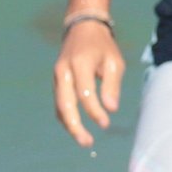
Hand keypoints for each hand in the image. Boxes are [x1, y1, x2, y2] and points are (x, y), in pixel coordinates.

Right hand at [54, 19, 124, 147]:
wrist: (82, 28)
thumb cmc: (103, 46)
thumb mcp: (114, 62)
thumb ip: (112, 86)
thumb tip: (111, 109)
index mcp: (79, 64)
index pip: (85, 93)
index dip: (94, 111)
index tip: (105, 125)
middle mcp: (63, 71)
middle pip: (64, 104)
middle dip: (74, 126)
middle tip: (87, 142)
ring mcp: (57, 76)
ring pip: (59, 106)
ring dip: (69, 125)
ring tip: (84, 140)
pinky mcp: (56, 81)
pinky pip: (59, 103)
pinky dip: (66, 116)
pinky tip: (76, 127)